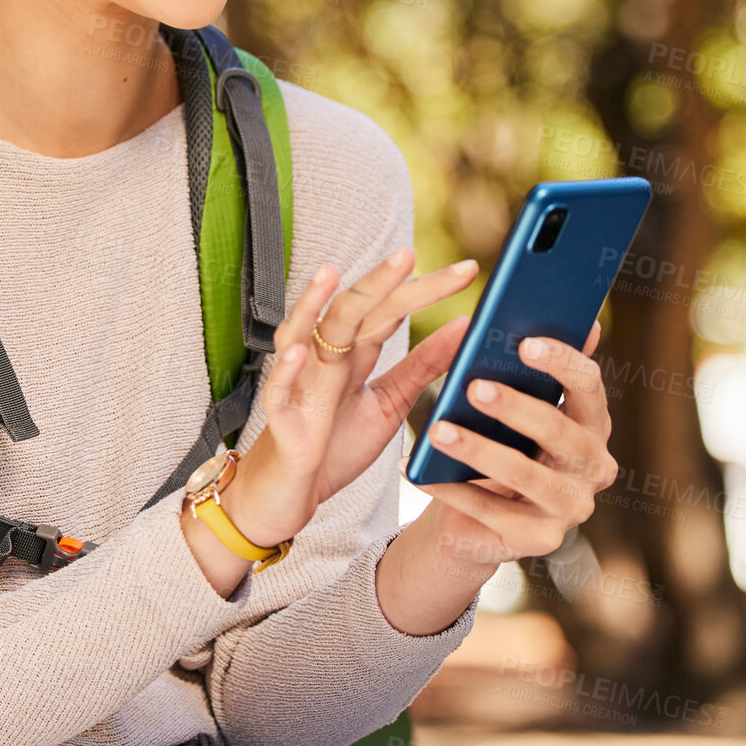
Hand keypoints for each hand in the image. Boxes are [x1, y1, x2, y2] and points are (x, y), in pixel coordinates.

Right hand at [229, 247, 479, 542]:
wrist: (294, 491)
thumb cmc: (335, 443)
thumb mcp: (389, 402)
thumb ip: (423, 366)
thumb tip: (465, 325)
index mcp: (353, 352)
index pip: (390, 309)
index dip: (425, 289)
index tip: (467, 270)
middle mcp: (324, 358)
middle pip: (350, 309)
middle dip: (377, 282)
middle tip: (407, 254)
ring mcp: (299, 383)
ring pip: (301, 333)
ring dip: (311, 303)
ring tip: (329, 274)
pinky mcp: (282, 418)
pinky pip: (278, 388)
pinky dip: (288, 369)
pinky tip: (301, 351)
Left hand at [399, 321, 616, 567]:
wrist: (475, 515)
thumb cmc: (496, 441)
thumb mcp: (510, 404)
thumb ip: (525, 366)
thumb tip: (544, 313)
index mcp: (591, 422)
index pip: (590, 387)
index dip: (562, 363)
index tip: (524, 342)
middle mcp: (593, 466)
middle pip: (561, 434)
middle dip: (517, 408)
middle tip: (474, 386)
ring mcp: (571, 508)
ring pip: (527, 477)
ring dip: (479, 450)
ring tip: (437, 429)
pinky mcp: (540, 541)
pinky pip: (493, 513)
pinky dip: (453, 490)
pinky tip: (420, 472)